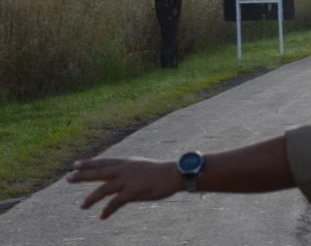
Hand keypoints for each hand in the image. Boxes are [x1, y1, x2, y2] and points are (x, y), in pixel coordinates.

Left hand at [67, 157, 181, 218]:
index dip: (89, 163)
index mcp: (126, 162)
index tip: (75, 164)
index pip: (103, 161)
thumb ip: (130, 171)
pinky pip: (115, 203)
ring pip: (103, 189)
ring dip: (91, 198)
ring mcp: (127, 181)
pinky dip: (108, 210)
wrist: (174, 174)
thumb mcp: (142, 166)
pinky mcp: (133, 192)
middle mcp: (124, 170)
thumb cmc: (161, 171)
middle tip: (68, 178)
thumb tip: (122, 176)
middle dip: (83, 175)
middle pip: (98, 172)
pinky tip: (102, 216)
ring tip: (82, 206)